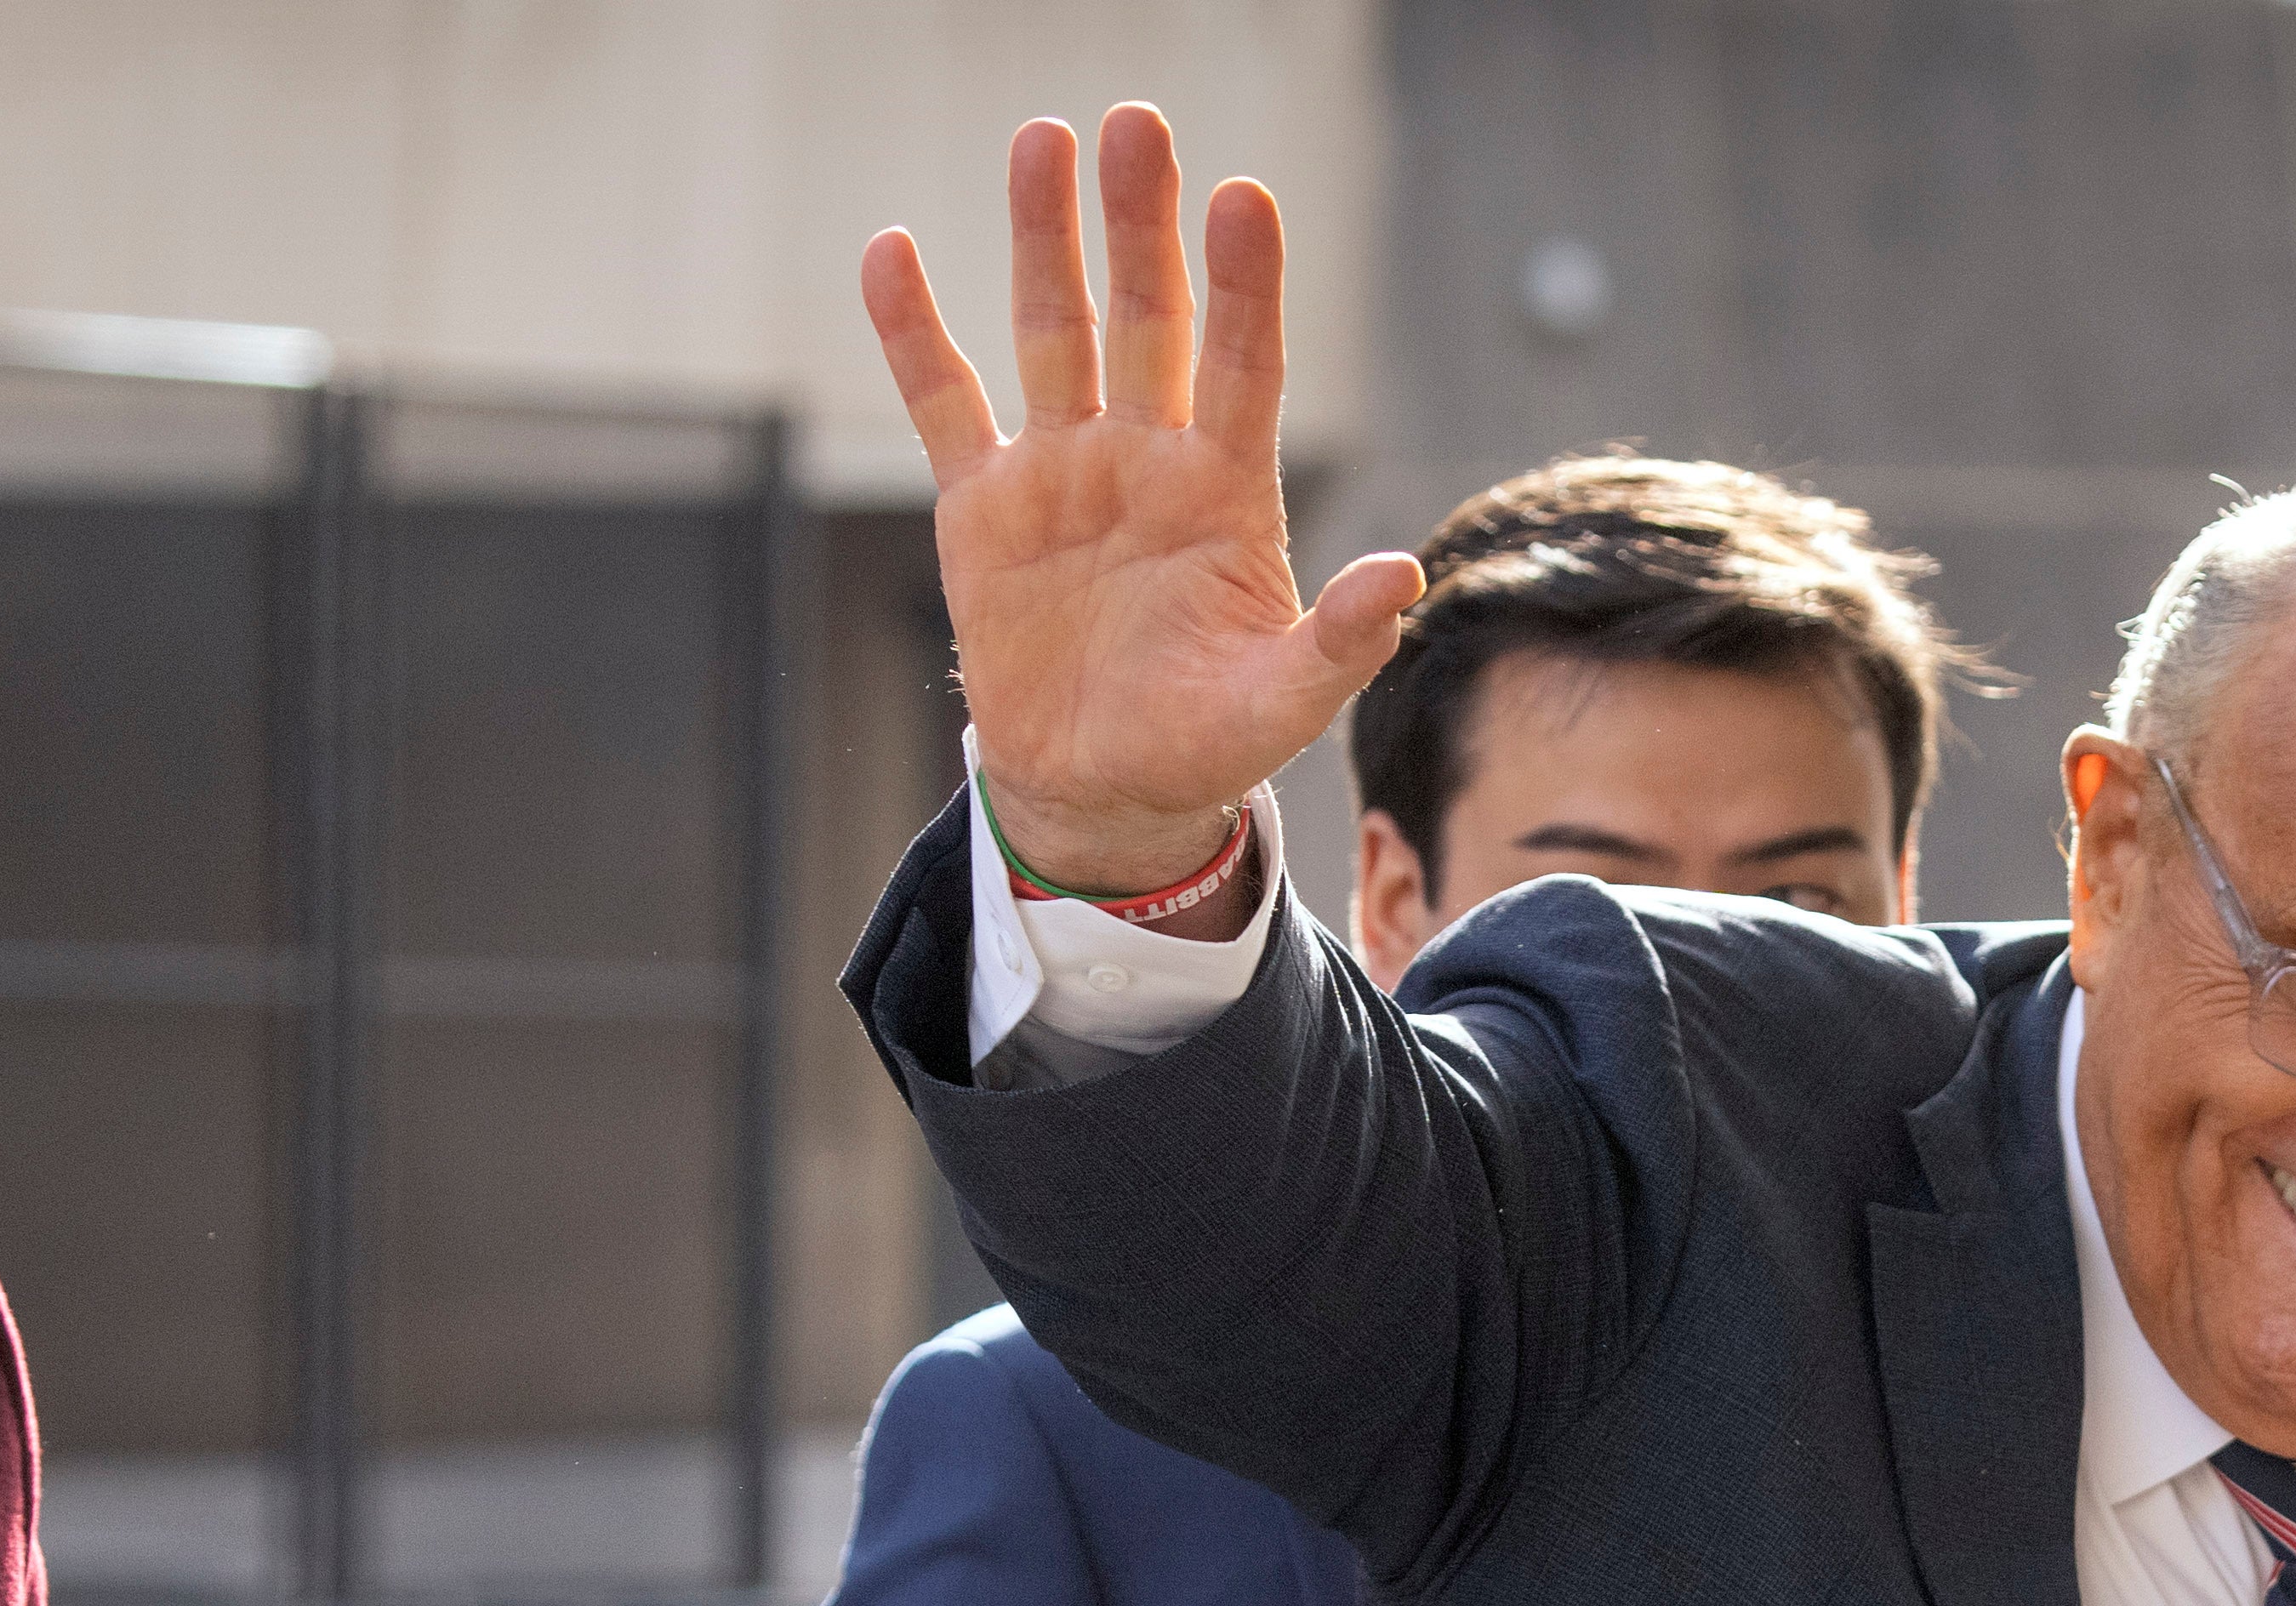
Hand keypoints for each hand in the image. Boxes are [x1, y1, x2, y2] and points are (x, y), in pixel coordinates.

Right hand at [857, 107, 1422, 904]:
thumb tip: (1406, 576)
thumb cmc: (1205, 743)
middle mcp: (1147, 457)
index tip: (1245, 200)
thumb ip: (1339, 643)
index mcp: (1227, 491)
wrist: (1102, 792)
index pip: (1245, 364)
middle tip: (1137, 123)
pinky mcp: (982, 508)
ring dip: (1044, 238)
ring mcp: (1062, 471)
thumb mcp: (1280, 706)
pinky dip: (913, 333)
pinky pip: (944, 403)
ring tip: (1042, 140)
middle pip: (1147, 317)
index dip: (1245, 285)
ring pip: (1053, 331)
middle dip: (1142, 223)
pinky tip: (889, 253)